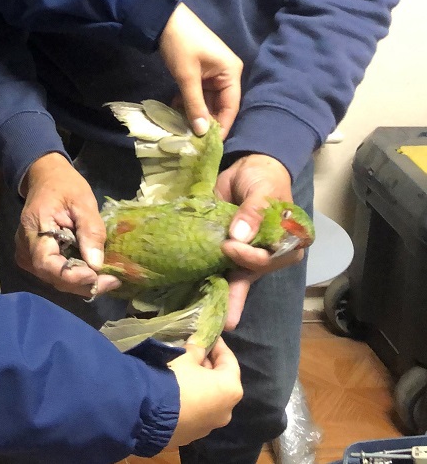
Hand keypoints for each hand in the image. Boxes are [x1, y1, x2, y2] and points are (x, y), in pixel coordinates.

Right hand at [15, 153, 120, 297]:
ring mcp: (27, 255)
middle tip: (113, 280)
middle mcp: (25, 247)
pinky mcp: (35, 259)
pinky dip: (76, 277)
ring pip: (55, 280)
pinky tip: (95, 273)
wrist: (46, 178)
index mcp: (34, 228)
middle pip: (53, 277)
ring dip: (82, 283)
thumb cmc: (64, 185)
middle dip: (83, 284)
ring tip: (108, 279)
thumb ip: (90, 231)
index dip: (71, 275)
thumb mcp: (83, 201)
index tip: (96, 275)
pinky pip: (55, 274)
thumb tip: (97, 264)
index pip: (47, 263)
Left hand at [158, 3, 242, 137]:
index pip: (231, 106)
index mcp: (231, 72)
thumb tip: (202, 131)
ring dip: (196, 112)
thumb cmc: (180, 45)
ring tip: (184, 129)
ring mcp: (213, 73)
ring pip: (208, 100)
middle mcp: (227, 73)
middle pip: (220, 104)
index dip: (223, 125)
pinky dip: (190, 102)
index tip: (212, 144)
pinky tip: (178, 112)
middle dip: (207, 121)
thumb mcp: (187, 77)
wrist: (164, 19)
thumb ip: (195, 104)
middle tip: (194, 140)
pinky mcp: (201, 72)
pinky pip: (199, 93)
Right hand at [166, 339, 242, 448]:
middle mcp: (227, 410)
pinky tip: (176, 393)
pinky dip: (191, 401)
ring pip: (209, 399)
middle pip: (221, 382)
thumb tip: (199, 344)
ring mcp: (211, 425)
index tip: (210, 335)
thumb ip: (196, 348)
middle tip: (194, 354)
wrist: (150, 415)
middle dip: (208, 366)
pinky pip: (196, 412)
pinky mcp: (194, 434)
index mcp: (230, 388)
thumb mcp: (184, 357)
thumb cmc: (174, 380)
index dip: (219, 345)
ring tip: (183, 373)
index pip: (229, 360)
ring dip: (200, 385)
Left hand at [215, 153, 305, 328]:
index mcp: (289, 242)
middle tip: (226, 320)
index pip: (270, 259)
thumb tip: (239, 235)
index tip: (230, 245)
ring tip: (218, 325)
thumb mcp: (262, 190)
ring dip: (227, 300)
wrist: (248, 168)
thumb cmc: (263, 179)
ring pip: (238, 280)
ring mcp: (248, 255)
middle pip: (252, 275)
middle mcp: (270, 254)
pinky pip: (222, 270)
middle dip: (237, 296)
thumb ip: (254, 210)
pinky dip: (213, 284)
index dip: (250, 257)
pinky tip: (204, 303)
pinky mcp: (228, 253)